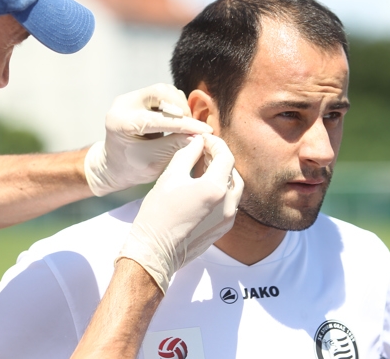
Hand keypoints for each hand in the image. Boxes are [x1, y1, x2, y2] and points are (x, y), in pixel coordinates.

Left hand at [84, 84, 212, 195]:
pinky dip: (174, 104)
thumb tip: (199, 135)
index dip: (186, 125)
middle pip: (159, 92)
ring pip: (162, 90)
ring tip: (187, 123)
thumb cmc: (131, 169)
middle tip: (194, 124)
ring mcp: (129, 99)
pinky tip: (179, 119)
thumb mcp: (154, 162)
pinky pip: (161, 93)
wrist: (115, 166)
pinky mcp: (136, 98)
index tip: (205, 131)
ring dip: (179, 104)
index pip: (160, 119)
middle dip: (182, 107)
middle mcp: (122, 105)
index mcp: (121, 123)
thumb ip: (175, 145)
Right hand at [117, 134, 243, 292]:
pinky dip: (222, 191)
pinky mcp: (223, 229)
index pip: (225, 156)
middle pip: (232, 171)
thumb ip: (187, 155)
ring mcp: (228, 219)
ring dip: (223, 174)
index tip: (203, 139)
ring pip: (234, 188)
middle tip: (203, 150)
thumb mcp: (170, 177)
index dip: (215, 143)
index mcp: (215, 189)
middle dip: (220, 158)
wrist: (155, 251)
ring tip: (204, 168)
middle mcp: (228, 204)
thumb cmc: (157, 214)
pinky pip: (230, 203)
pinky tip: (204, 188)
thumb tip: (196, 142)